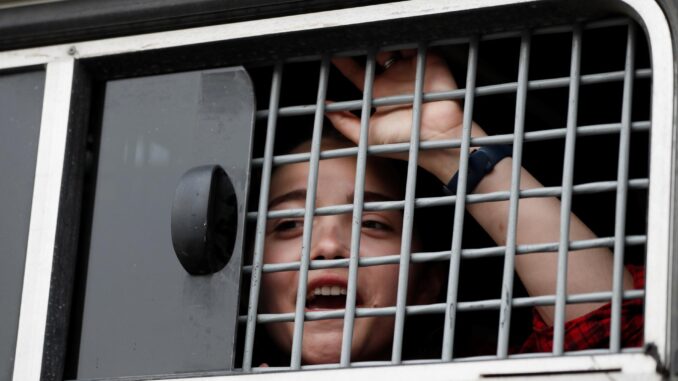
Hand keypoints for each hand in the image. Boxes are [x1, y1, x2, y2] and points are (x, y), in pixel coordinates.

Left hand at [327, 50, 484, 181]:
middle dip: (363, 46)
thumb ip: (345, 123)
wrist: (437, 139)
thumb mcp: (366, 137)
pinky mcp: (428, 63)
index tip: (332, 54)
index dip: (344, 63)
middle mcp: (393, 81)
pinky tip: (393, 35)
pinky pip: (416, 45)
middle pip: (373, 55)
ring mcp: (410, 70)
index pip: (356, 73)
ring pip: (393, 47)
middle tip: (351, 38)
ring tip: (370, 34)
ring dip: (382, 40)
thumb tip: (325, 108)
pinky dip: (406, 38)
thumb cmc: (404, 143)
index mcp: (378, 94)